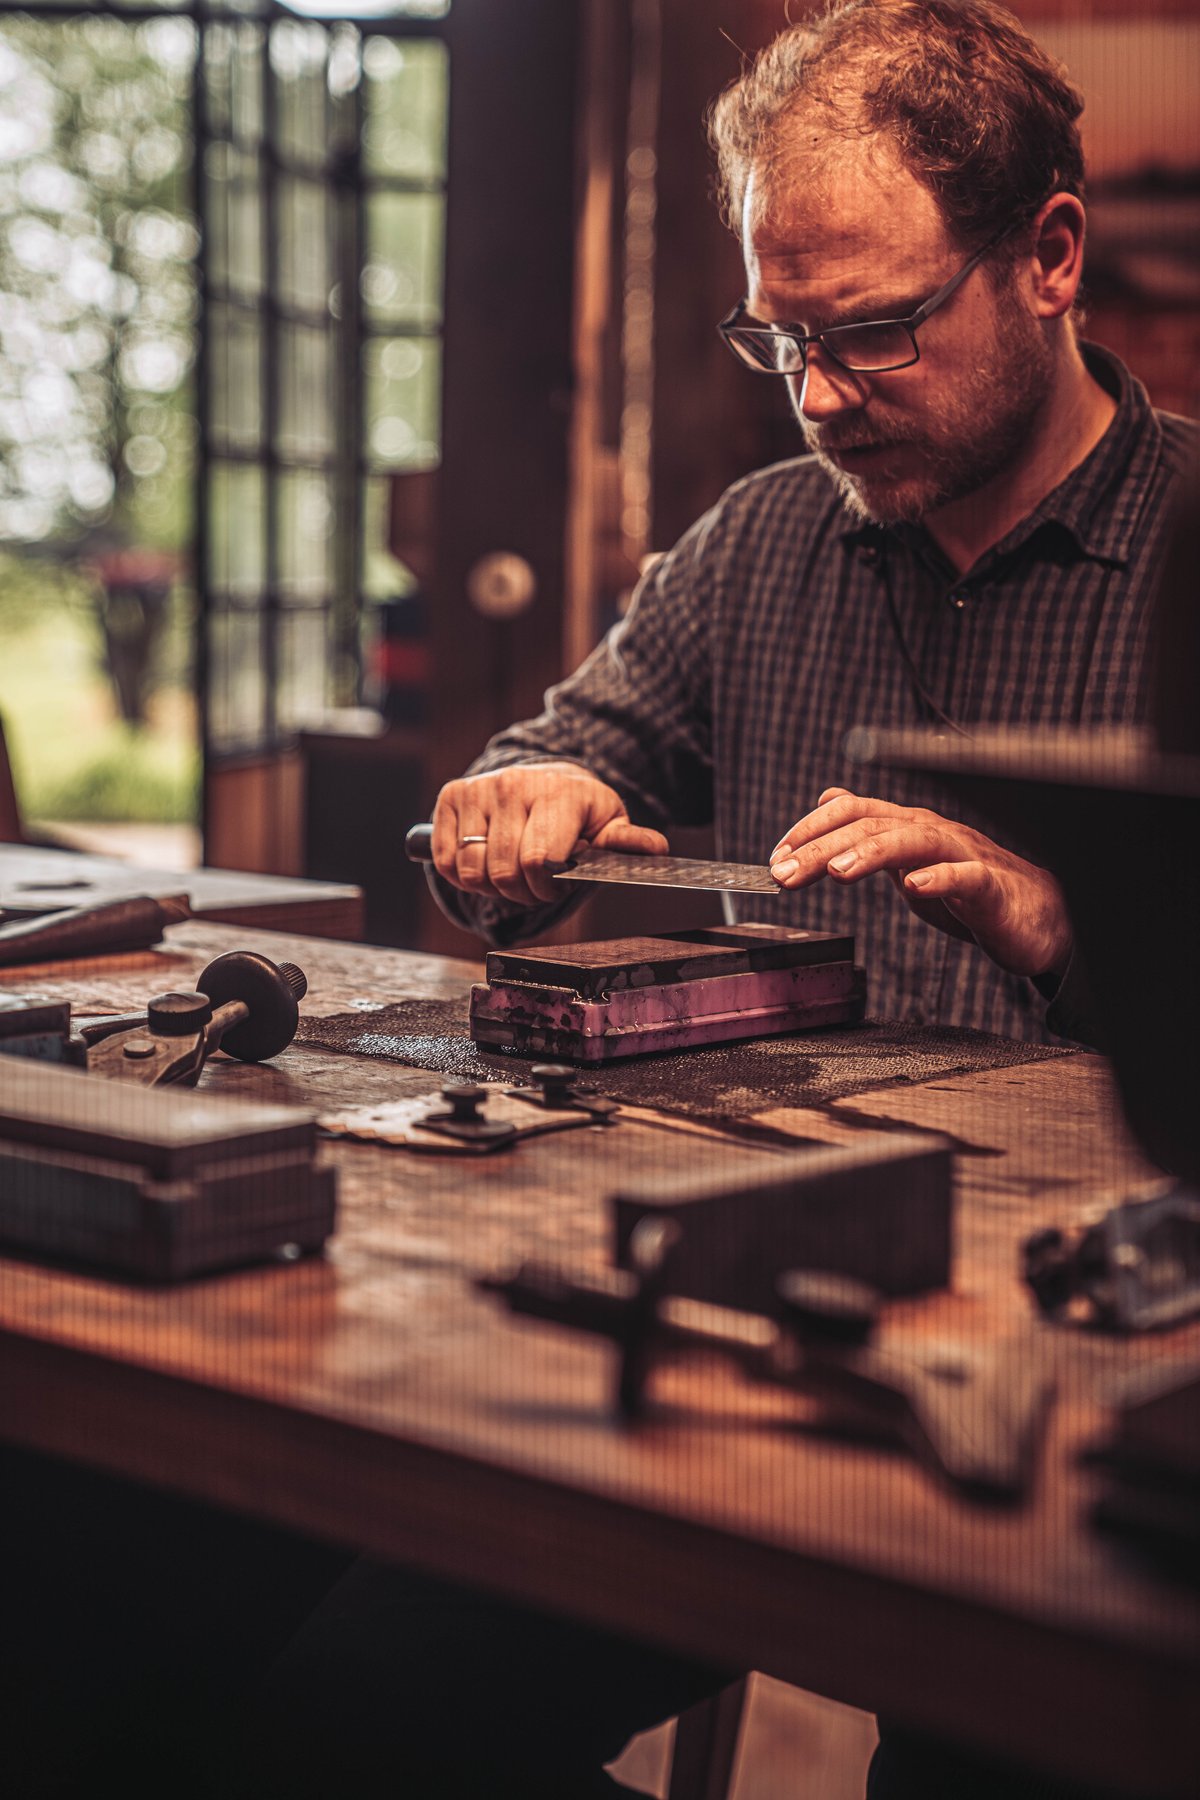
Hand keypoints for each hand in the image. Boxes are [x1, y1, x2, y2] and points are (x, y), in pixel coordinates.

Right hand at [431, 763, 667, 905]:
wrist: (544, 777)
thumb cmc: (579, 811)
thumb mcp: (609, 824)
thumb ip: (627, 842)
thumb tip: (657, 850)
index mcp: (557, 793)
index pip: (537, 861)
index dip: (544, 888)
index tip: (554, 886)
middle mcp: (514, 784)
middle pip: (502, 873)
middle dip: (520, 893)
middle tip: (534, 885)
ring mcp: (478, 788)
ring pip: (470, 871)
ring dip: (490, 888)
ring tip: (511, 874)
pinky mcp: (452, 796)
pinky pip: (445, 861)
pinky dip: (462, 876)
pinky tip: (486, 864)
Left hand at [769, 786, 1071, 977]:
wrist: (1036, 917)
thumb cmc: (971, 891)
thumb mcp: (908, 859)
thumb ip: (869, 832)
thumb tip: (828, 797)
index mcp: (908, 827)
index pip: (853, 811)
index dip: (810, 829)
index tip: (776, 857)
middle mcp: (932, 832)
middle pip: (872, 826)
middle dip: (822, 848)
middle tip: (785, 873)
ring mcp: (963, 856)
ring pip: (913, 842)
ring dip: (872, 854)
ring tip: (838, 874)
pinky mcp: (990, 888)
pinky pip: (967, 877)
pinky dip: (940, 879)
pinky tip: (915, 888)